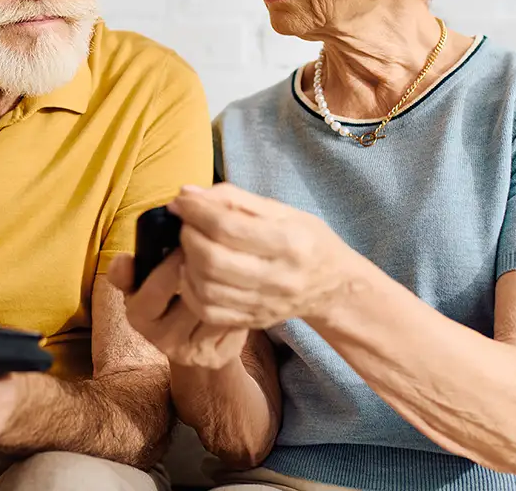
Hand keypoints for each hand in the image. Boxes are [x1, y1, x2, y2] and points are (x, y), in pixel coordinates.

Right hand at [108, 250, 247, 369]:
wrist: (191, 344)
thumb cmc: (165, 301)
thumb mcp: (140, 285)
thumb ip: (127, 270)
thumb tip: (121, 260)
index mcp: (139, 317)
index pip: (156, 289)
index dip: (172, 264)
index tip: (187, 244)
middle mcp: (164, 341)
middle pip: (191, 300)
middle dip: (205, 272)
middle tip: (215, 250)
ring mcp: (193, 353)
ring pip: (216, 310)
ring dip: (226, 285)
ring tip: (228, 266)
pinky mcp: (218, 357)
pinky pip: (234, 322)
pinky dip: (238, 304)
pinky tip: (237, 291)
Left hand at [171, 183, 357, 329]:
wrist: (333, 286)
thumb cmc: (306, 239)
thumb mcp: (281, 210)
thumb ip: (233, 198)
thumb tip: (186, 194)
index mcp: (289, 243)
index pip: (228, 227)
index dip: (196, 211)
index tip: (182, 201)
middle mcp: (278, 278)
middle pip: (213, 260)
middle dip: (188, 236)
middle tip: (187, 224)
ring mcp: (265, 305)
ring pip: (206, 288)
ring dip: (186, 262)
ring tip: (191, 246)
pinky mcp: (253, 321)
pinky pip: (208, 311)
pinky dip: (190, 290)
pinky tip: (193, 272)